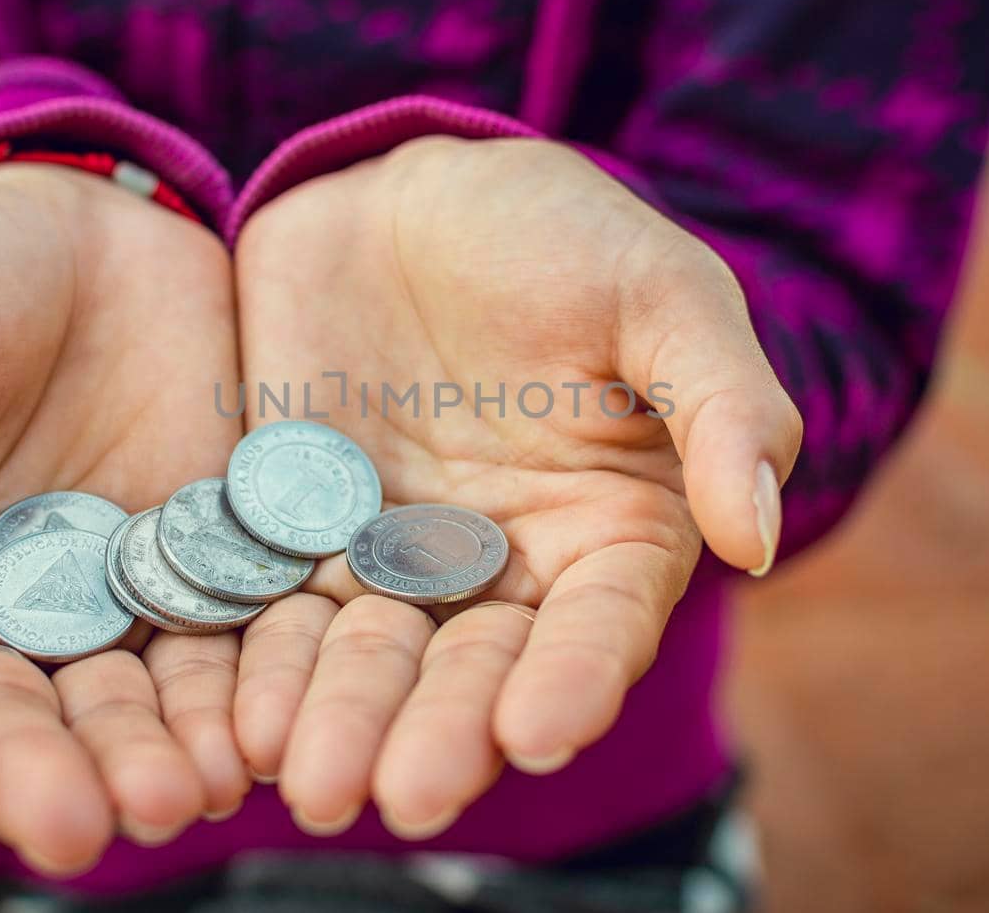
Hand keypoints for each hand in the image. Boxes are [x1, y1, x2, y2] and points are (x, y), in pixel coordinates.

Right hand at [0, 165, 250, 873]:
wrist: (83, 216)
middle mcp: (2, 615)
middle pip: (17, 720)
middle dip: (44, 775)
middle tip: (78, 824)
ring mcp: (116, 595)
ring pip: (128, 699)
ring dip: (148, 757)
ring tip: (178, 797)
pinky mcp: (212, 564)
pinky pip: (227, 640)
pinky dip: (238, 691)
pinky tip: (253, 732)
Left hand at [230, 136, 800, 837]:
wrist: (410, 193)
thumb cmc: (558, 232)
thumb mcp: (659, 290)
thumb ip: (721, 404)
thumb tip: (754, 536)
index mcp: (611, 529)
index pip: (601, 623)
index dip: (573, 678)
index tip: (536, 729)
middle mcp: (504, 567)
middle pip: (477, 667)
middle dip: (443, 731)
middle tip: (404, 794)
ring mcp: (393, 557)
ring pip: (372, 658)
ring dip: (343, 720)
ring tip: (307, 781)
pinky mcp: (296, 536)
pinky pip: (275, 609)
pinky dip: (259, 664)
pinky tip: (234, 716)